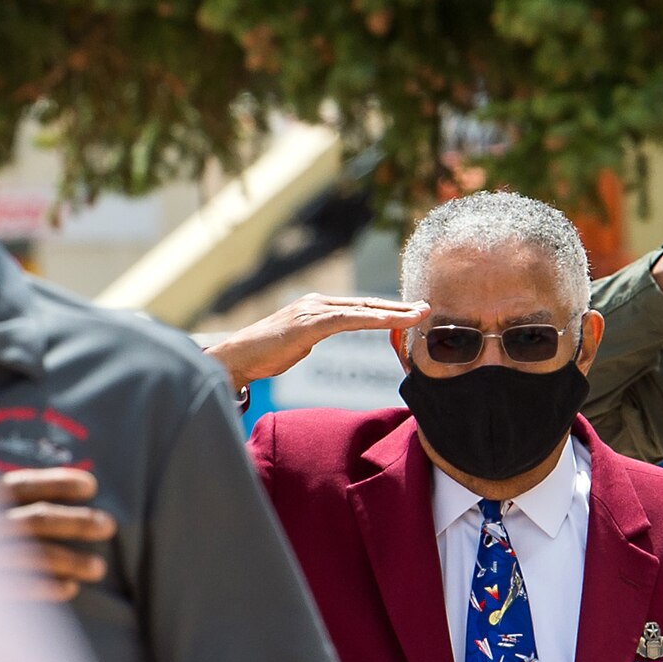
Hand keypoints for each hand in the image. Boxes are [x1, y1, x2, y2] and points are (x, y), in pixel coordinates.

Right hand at [0, 467, 116, 601]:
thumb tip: (51, 502)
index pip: (20, 486)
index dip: (56, 483)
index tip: (91, 486)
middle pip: (34, 520)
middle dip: (76, 522)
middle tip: (108, 526)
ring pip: (32, 556)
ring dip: (71, 560)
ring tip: (98, 568)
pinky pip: (17, 589)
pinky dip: (46, 587)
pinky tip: (70, 588)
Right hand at [205, 294, 428, 390]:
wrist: (236, 358)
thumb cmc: (263, 355)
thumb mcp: (296, 346)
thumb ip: (313, 338)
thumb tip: (321, 340)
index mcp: (316, 308)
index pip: (359, 308)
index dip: (387, 309)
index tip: (411, 313)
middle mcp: (317, 303)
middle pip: (366, 304)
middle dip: (398, 306)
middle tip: (426, 307)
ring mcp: (313, 311)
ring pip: (362, 309)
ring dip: (394, 312)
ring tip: (418, 314)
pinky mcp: (309, 323)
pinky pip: (349, 320)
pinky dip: (374, 320)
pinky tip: (393, 321)